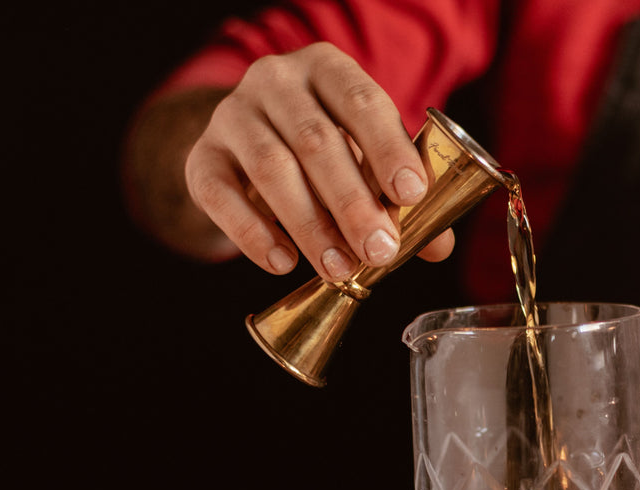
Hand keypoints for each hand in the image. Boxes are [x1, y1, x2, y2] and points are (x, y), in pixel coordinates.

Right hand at [184, 42, 453, 281]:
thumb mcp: (366, 156)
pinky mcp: (202, 156)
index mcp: (328, 69)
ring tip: (339, 269)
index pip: (362, 101)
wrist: (249, 142)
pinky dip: (252, 233)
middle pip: (315, 140)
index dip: (388, 148)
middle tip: (380, 251)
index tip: (412, 195)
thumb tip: (438, 246)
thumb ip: (400, 195)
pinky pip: (220, 195)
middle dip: (352, 202)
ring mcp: (232, 115)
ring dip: (310, 226)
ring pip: (270, 168)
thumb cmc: (326, 149)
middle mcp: (275, 80)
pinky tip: (283, 262)